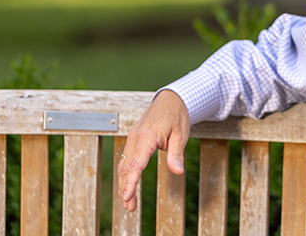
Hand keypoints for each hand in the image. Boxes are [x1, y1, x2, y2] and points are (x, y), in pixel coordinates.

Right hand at [117, 89, 189, 210]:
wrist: (170, 99)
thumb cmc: (176, 116)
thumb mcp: (181, 135)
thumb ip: (176, 154)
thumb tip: (178, 171)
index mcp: (147, 137)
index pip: (136, 164)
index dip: (131, 182)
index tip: (127, 196)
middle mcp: (135, 138)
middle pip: (126, 167)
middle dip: (126, 188)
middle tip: (130, 207)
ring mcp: (132, 138)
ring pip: (124, 164)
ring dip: (124, 183)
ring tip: (129, 202)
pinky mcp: (133, 139)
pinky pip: (126, 158)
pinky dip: (126, 173)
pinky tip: (128, 184)